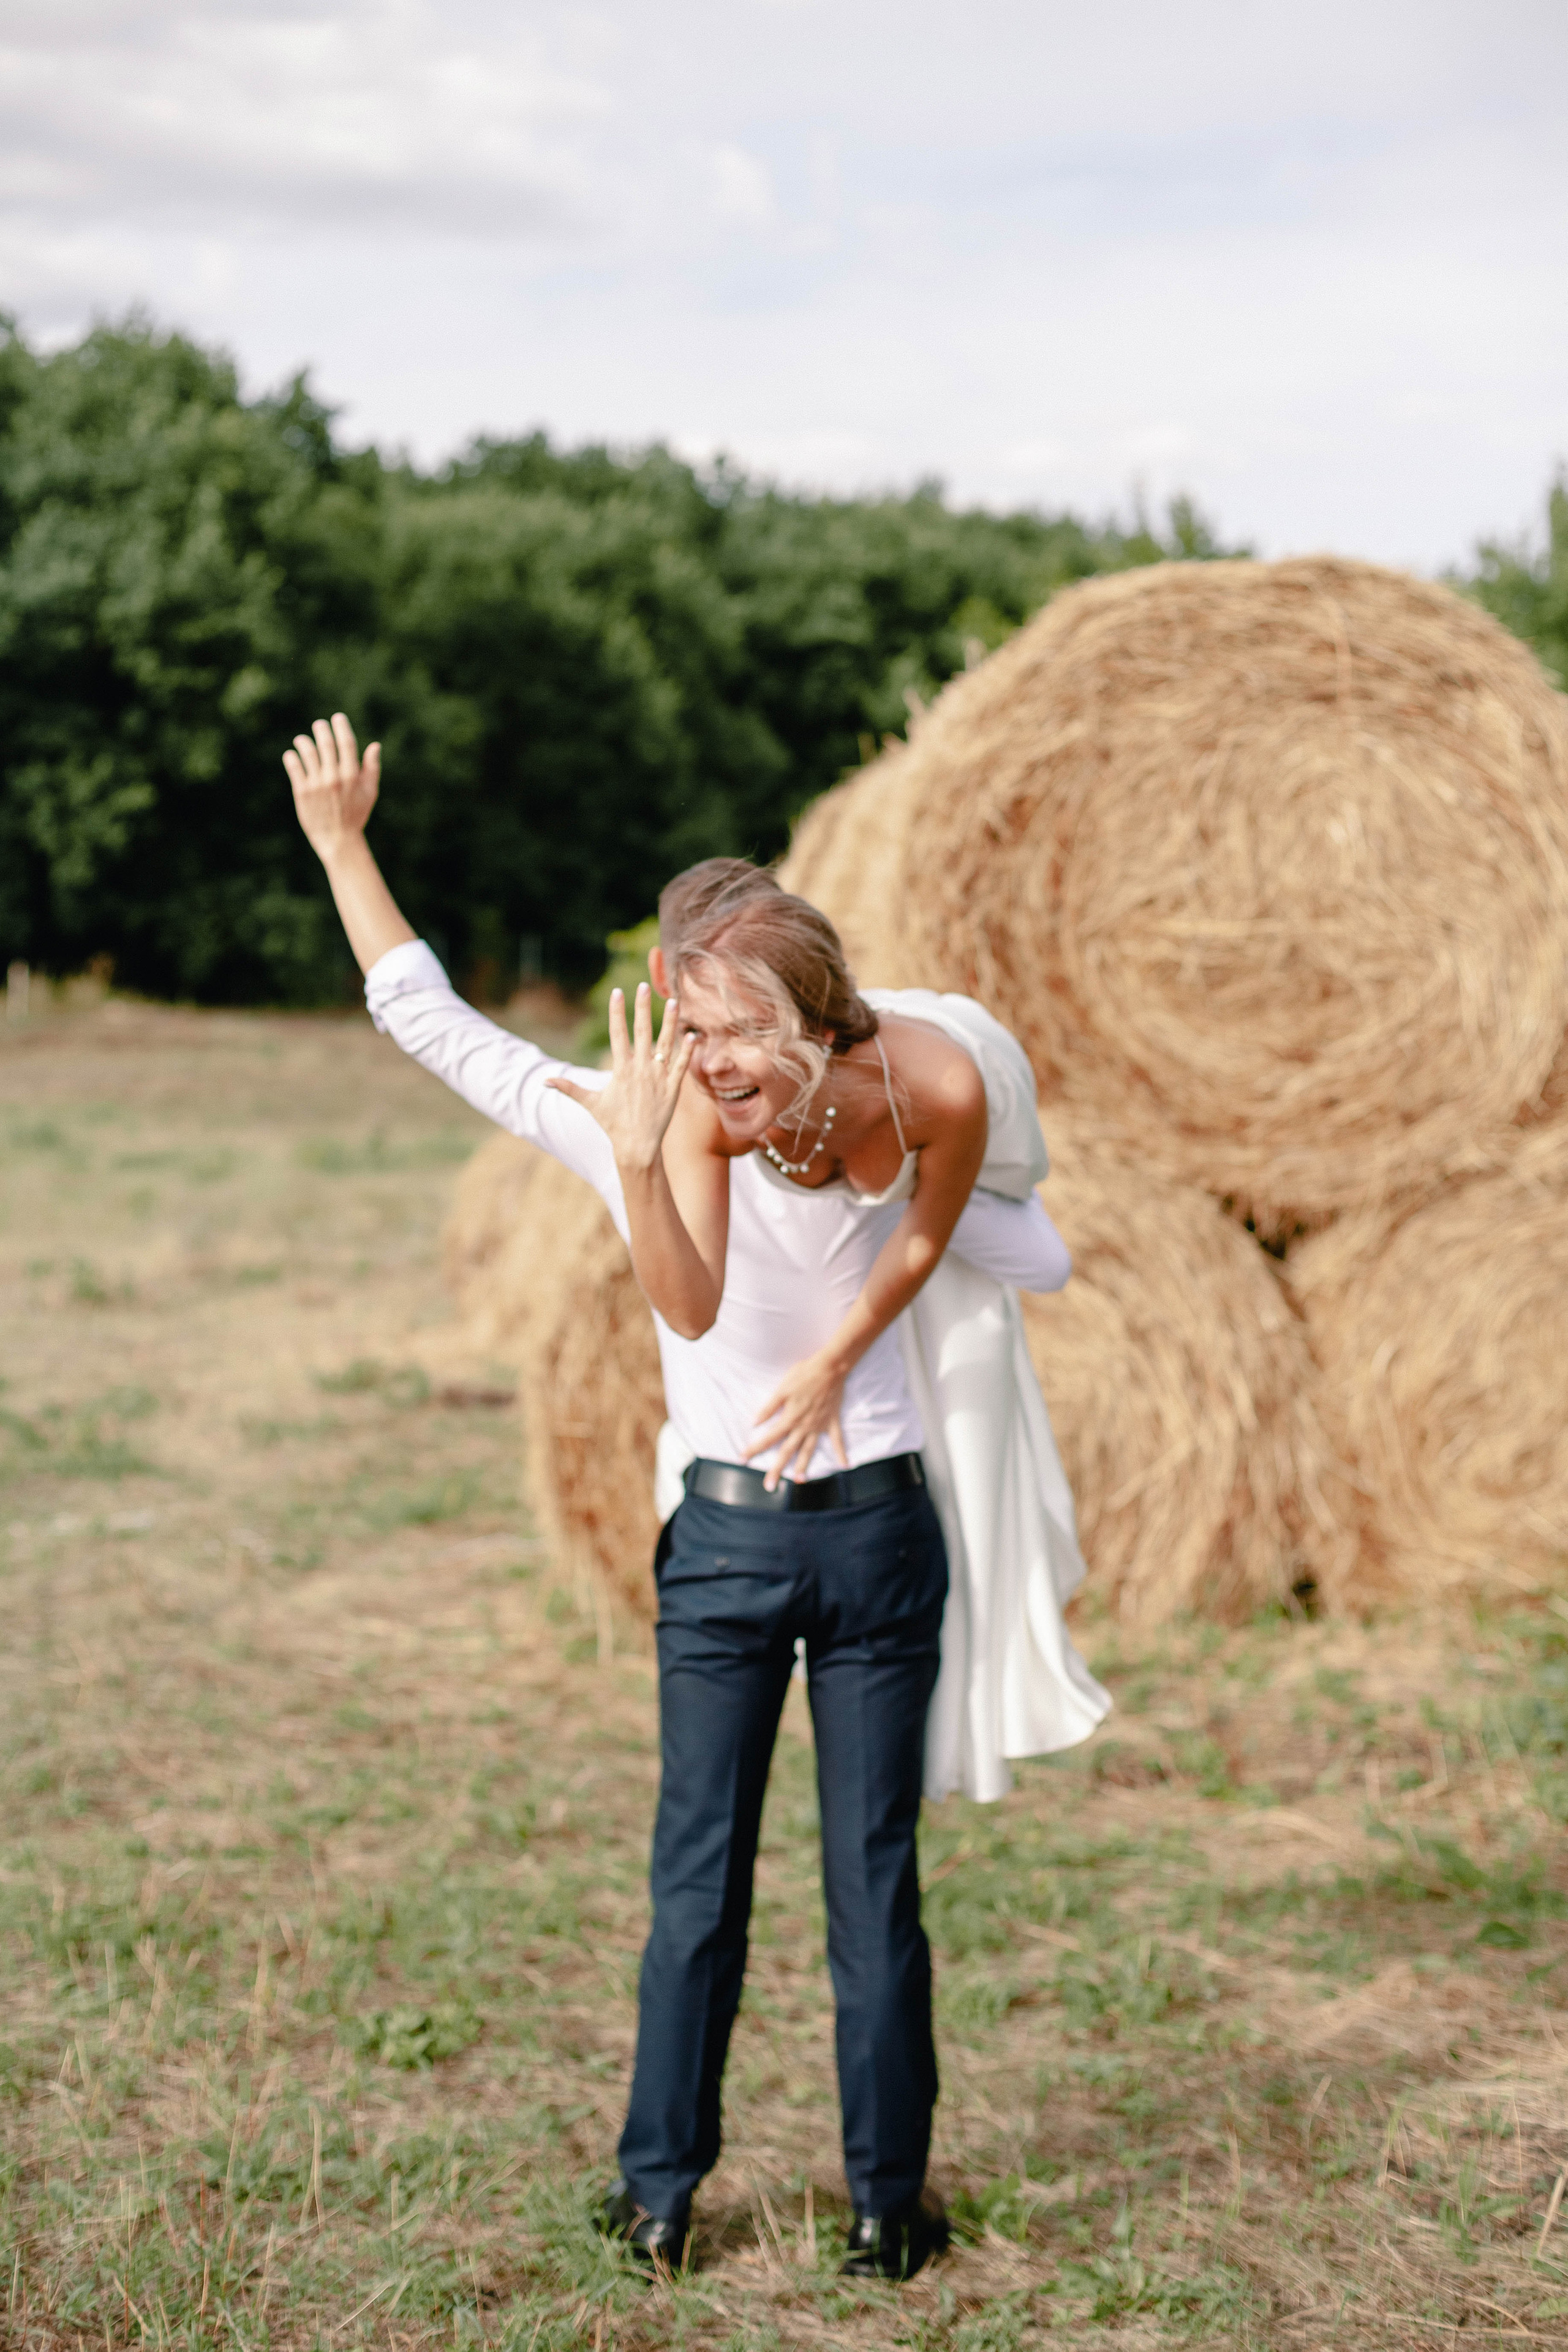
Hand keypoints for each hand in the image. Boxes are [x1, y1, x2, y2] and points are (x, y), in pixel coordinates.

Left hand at [284, 713, 380, 861]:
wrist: (338, 840)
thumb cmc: (356, 815)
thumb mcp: (369, 792)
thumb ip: (372, 768)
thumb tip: (375, 745)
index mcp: (352, 775)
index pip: (346, 742)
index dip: (341, 726)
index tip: (337, 718)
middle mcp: (334, 776)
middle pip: (326, 742)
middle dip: (321, 729)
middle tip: (319, 725)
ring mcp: (317, 783)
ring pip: (307, 751)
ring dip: (303, 741)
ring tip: (302, 740)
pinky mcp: (302, 791)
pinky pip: (294, 766)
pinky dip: (291, 757)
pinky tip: (292, 755)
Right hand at [548, 982, 696, 1173]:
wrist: (637, 1147)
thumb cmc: (613, 1124)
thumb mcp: (591, 1103)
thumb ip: (569, 1088)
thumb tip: (544, 1082)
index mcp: (620, 1069)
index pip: (618, 1033)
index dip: (617, 1012)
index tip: (618, 992)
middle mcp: (640, 1069)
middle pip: (642, 1031)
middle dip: (642, 1007)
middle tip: (644, 986)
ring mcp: (658, 1078)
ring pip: (665, 1044)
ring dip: (670, 1022)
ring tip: (674, 1001)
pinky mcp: (673, 1088)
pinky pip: (681, 1065)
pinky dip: (687, 1050)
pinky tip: (693, 1034)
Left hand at [744, 1350, 848, 1490]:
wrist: (830, 1367)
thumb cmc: (804, 1375)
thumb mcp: (782, 1389)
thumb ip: (769, 1408)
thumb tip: (754, 1422)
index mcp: (790, 1418)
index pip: (768, 1437)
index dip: (754, 1448)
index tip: (743, 1459)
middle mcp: (804, 1426)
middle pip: (787, 1451)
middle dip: (777, 1469)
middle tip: (769, 1487)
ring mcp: (819, 1426)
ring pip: (809, 1450)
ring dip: (803, 1466)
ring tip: (798, 1481)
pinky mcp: (832, 1421)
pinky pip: (837, 1440)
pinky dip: (841, 1452)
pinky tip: (845, 1465)